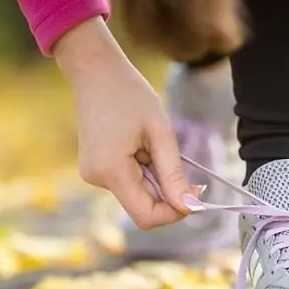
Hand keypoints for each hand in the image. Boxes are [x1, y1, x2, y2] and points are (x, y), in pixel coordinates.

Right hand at [54, 18, 201, 228]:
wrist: (95, 70)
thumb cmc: (130, 95)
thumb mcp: (160, 133)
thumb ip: (174, 174)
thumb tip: (190, 207)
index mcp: (112, 171)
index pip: (146, 217)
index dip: (174, 212)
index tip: (194, 194)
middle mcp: (97, 179)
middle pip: (143, 207)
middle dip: (168, 193)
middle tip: (183, 164)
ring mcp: (94, 174)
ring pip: (137, 195)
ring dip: (156, 179)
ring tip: (154, 145)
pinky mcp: (96, 168)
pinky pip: (128, 182)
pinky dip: (144, 171)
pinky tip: (143, 146)